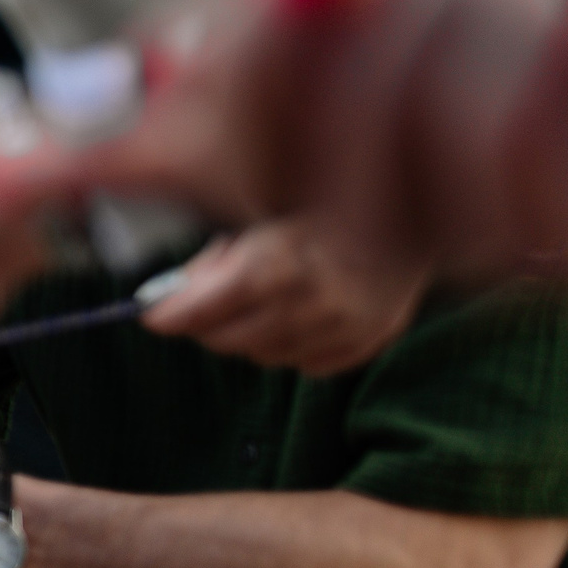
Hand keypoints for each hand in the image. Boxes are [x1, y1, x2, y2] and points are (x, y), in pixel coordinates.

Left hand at [139, 220, 426, 375]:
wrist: (415, 207)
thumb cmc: (324, 204)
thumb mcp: (259, 219)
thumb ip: (213, 263)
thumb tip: (167, 300)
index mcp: (281, 263)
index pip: (205, 308)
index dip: (172, 314)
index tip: (151, 316)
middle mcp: (315, 302)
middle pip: (226, 339)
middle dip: (204, 321)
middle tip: (204, 298)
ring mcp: (347, 328)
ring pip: (261, 355)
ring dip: (248, 331)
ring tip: (264, 293)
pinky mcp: (368, 341)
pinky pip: (303, 362)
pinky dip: (289, 342)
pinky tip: (298, 309)